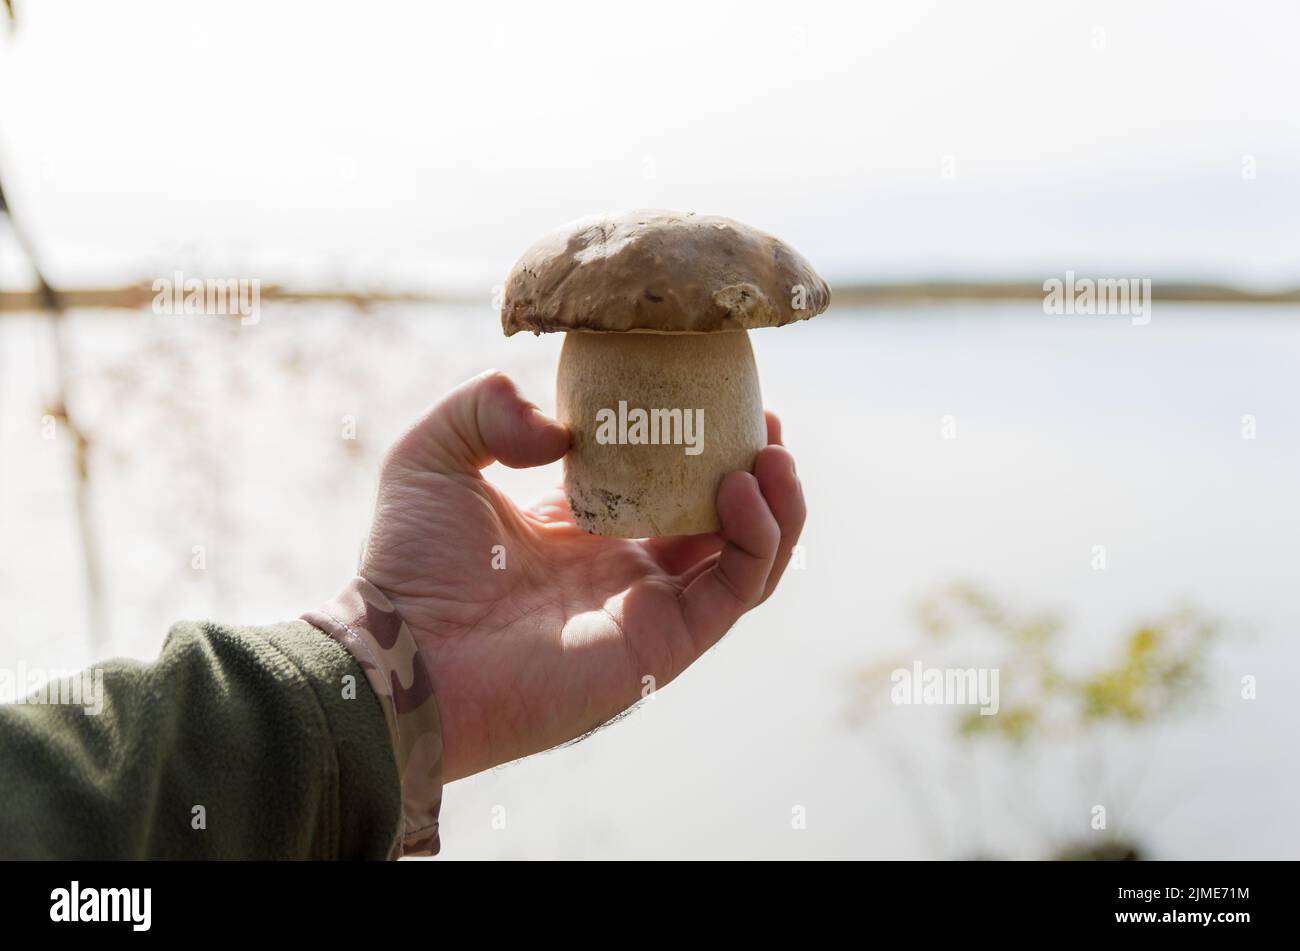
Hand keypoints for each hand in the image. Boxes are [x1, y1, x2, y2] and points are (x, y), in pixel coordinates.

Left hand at [360, 370, 805, 781]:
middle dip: (755, 470)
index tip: (721, 393)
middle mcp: (624, 570)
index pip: (662, 482)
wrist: (401, 656)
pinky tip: (742, 488)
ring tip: (773, 451)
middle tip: (768, 422)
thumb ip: (486, 407)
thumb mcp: (434, 454)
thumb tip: (562, 427)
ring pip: (746, 558)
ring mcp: (650, 609)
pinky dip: (758, 540)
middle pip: (719, 519)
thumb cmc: (407, 566)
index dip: (698, 442)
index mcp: (580, 530)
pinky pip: (736, 590)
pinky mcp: (665, 643)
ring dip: (776, 504)